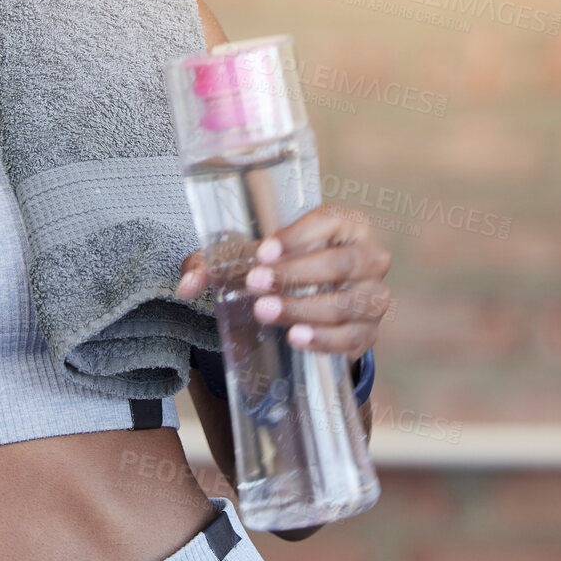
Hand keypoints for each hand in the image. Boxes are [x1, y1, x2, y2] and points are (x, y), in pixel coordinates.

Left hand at [175, 204, 391, 359]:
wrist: (309, 298)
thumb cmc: (279, 265)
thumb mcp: (247, 257)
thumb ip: (212, 264)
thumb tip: (186, 284)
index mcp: (344, 224)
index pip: (329, 221)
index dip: (296, 236)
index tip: (262, 252)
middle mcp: (369, 256)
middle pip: (342, 263)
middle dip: (296, 274)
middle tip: (256, 284)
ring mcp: (374, 295)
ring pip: (350, 302)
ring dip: (306, 307)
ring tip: (267, 311)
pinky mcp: (369, 331)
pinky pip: (354, 337)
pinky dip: (325, 339)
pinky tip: (296, 337)